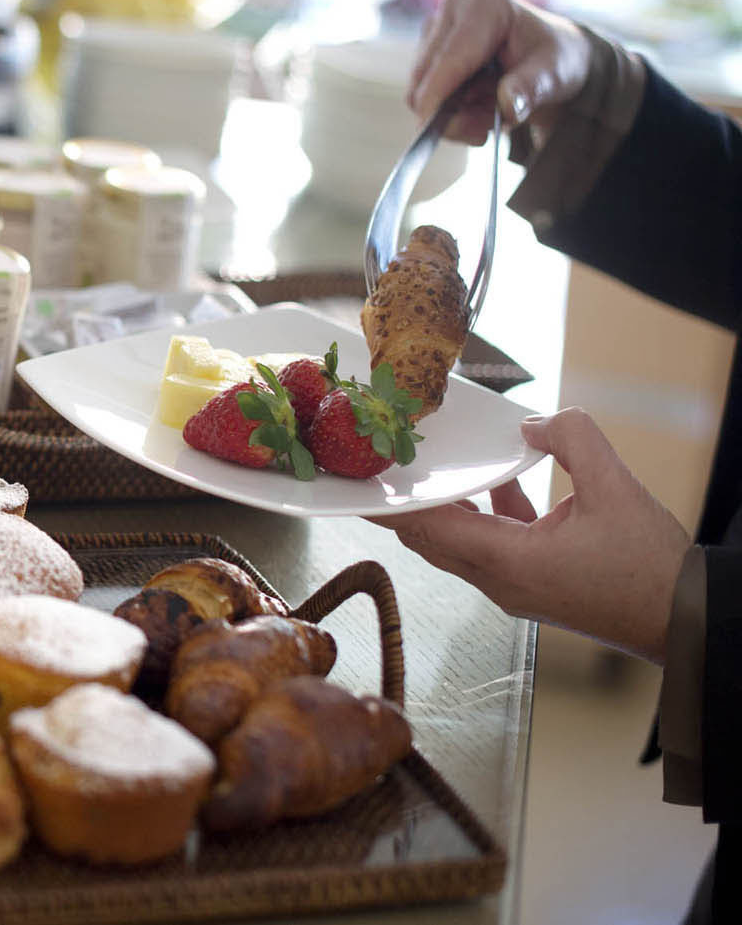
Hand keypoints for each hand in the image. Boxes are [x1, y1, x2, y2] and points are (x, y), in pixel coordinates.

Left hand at [368, 408, 689, 663]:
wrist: (685, 620)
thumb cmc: (651, 570)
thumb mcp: (615, 488)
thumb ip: (573, 440)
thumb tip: (535, 423)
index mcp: (507, 562)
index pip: (427, 530)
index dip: (389, 507)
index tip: (358, 489)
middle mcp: (499, 581)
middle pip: (433, 539)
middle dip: (406, 506)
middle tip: (383, 472)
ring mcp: (515, 589)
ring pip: (460, 543)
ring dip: (447, 509)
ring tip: (433, 471)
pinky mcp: (534, 587)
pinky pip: (494, 547)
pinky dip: (489, 516)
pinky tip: (506, 484)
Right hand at [408, 0, 593, 146]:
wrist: (549, 56)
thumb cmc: (554, 58)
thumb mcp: (556, 72)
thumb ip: (532, 87)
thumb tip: (509, 104)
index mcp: (485, 7)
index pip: (450, 57)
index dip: (437, 94)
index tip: (428, 127)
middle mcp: (453, 11)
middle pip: (426, 77)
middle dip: (452, 114)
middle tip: (486, 131)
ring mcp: (436, 30)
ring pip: (420, 92)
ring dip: (454, 116)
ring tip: (489, 117)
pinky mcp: (427, 51)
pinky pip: (423, 97)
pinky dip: (449, 113)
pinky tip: (476, 109)